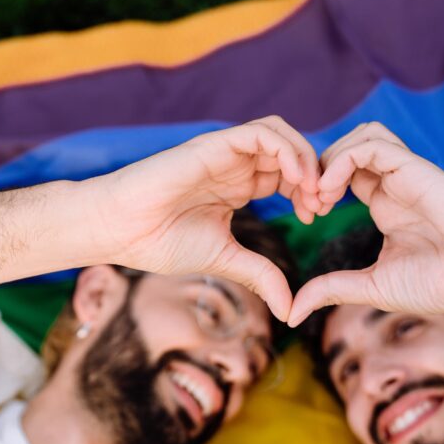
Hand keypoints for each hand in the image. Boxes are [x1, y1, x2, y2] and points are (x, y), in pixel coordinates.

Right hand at [99, 116, 321, 320]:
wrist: (122, 230)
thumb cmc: (161, 242)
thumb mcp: (225, 260)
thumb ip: (260, 275)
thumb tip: (290, 310)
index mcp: (237, 186)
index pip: (287, 175)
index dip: (308, 191)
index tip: (314, 217)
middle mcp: (234, 165)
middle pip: (290, 151)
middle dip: (314, 175)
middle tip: (321, 204)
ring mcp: (225, 153)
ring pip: (281, 135)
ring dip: (305, 158)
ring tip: (311, 191)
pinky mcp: (214, 145)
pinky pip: (262, 133)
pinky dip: (287, 150)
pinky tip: (295, 179)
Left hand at [288, 122, 443, 325]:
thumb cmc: (441, 284)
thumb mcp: (371, 287)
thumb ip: (332, 289)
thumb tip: (292, 311)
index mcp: (386, 205)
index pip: (344, 174)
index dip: (317, 187)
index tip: (307, 217)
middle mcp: (396, 184)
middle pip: (349, 147)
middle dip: (318, 169)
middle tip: (308, 204)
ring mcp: (407, 174)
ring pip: (362, 135)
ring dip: (331, 158)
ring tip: (321, 194)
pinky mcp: (418, 170)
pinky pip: (373, 145)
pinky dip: (343, 160)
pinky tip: (333, 190)